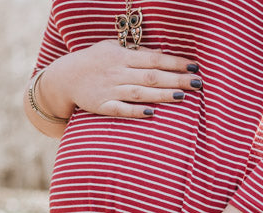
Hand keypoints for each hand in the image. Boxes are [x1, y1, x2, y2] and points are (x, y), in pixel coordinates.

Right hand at [47, 39, 201, 118]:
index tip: (194, 67)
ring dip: (162, 94)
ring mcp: (110, 90)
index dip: (175, 63)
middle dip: (176, 79)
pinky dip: (136, 111)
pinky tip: (153, 113)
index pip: (155, 59)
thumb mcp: (112, 49)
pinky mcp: (102, 106)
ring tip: (182, 96)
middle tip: (198, 83)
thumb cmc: (93, 62)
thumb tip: (160, 54)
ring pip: (140, 93)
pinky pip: (121, 109)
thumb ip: (136, 53)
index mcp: (122, 57)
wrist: (63, 78)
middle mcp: (118, 73)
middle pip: (152, 76)